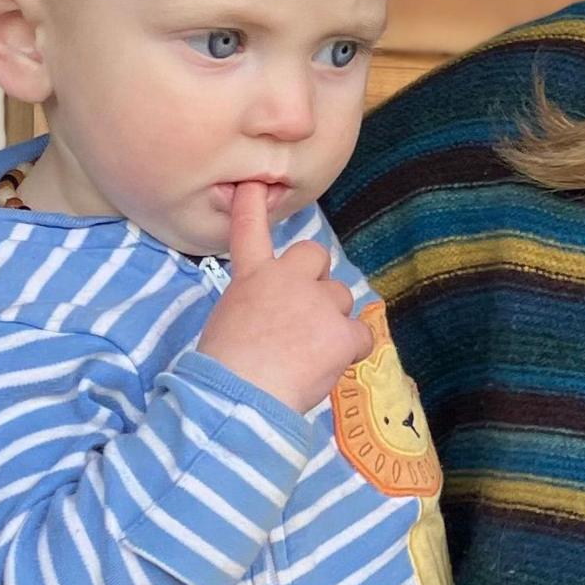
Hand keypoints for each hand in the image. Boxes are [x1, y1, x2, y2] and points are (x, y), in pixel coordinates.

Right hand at [195, 182, 372, 412]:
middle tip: (302, 316)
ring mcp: (319, 302)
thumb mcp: (227, 324)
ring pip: (341, 298)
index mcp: (252, 279)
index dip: (252, 208)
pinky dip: (351, 351)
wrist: (238, 398)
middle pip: (317, 256)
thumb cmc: (223, 370)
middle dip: (316, 279)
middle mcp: (288, 279)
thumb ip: (256, 307)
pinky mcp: (341, 331)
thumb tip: (274, 320)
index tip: (252, 186)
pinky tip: (330, 366)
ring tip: (307, 354)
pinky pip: (361, 335)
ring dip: (332, 320)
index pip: (250, 233)